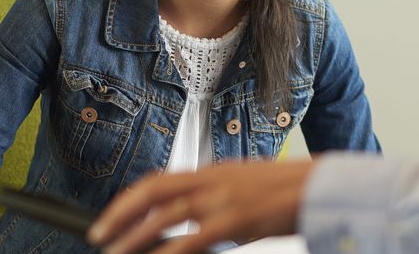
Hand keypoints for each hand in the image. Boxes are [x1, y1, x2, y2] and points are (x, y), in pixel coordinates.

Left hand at [87, 160, 313, 253]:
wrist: (320, 187)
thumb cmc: (286, 192)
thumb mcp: (243, 188)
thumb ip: (215, 199)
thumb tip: (192, 222)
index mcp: (212, 172)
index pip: (159, 181)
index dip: (129, 200)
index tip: (110, 218)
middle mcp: (212, 180)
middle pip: (153, 191)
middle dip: (120, 214)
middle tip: (99, 236)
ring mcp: (223, 199)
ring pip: (165, 215)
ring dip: (135, 236)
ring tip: (117, 252)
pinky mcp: (237, 220)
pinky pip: (192, 238)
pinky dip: (170, 251)